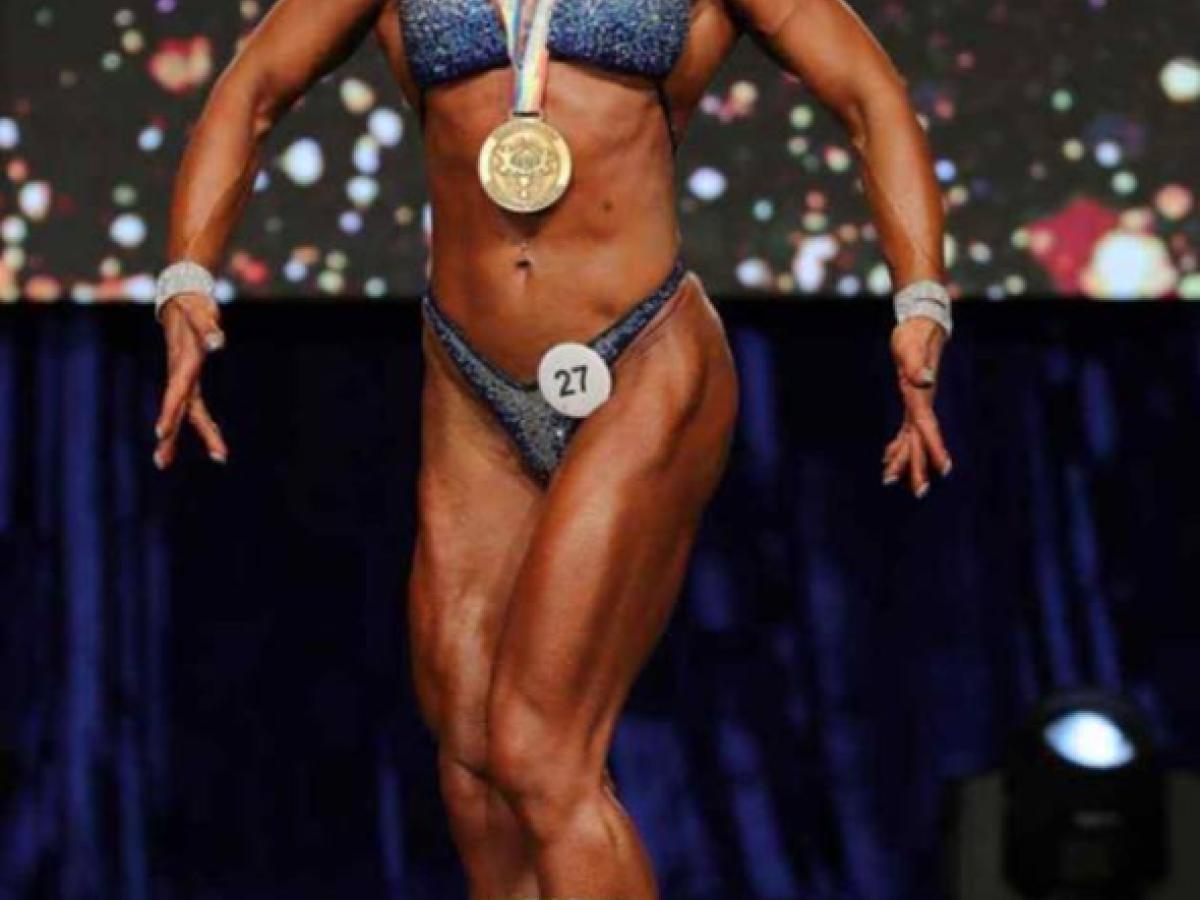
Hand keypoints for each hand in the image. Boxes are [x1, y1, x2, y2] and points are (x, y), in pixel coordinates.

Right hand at [153, 292, 228, 468]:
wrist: (182, 296)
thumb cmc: (193, 305)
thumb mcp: (200, 313)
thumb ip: (208, 328)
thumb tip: (218, 342)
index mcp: (183, 364)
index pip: (177, 394)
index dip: (169, 413)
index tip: (160, 433)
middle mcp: (181, 374)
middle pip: (180, 409)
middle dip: (172, 436)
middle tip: (161, 463)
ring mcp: (183, 376)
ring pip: (184, 410)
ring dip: (176, 436)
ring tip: (162, 462)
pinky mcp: (187, 376)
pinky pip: (192, 403)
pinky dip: (201, 421)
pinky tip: (203, 436)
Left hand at [881, 316, 951, 497]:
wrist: (922, 323)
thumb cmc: (914, 335)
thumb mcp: (912, 347)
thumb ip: (916, 364)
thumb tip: (923, 379)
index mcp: (921, 397)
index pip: (928, 428)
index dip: (935, 448)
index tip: (944, 469)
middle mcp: (921, 404)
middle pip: (920, 441)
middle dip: (919, 466)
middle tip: (918, 493)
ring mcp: (917, 404)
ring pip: (912, 439)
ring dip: (904, 460)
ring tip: (890, 481)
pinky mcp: (911, 400)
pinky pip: (906, 429)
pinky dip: (898, 444)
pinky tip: (888, 457)